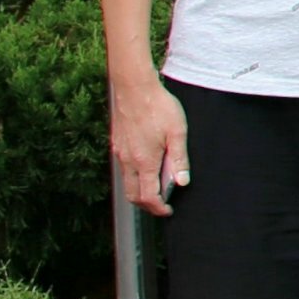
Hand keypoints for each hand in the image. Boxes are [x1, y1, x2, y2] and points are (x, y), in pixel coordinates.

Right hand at [111, 76, 189, 217]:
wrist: (133, 87)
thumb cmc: (158, 107)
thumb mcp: (178, 132)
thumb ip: (179, 159)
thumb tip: (182, 182)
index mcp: (144, 161)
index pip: (148, 196)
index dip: (158, 208)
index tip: (168, 211)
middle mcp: (128, 160)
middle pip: (133, 195)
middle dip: (147, 205)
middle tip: (162, 205)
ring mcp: (120, 152)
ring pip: (127, 183)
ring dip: (139, 191)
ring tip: (157, 188)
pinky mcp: (117, 144)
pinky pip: (123, 169)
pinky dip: (134, 177)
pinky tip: (146, 168)